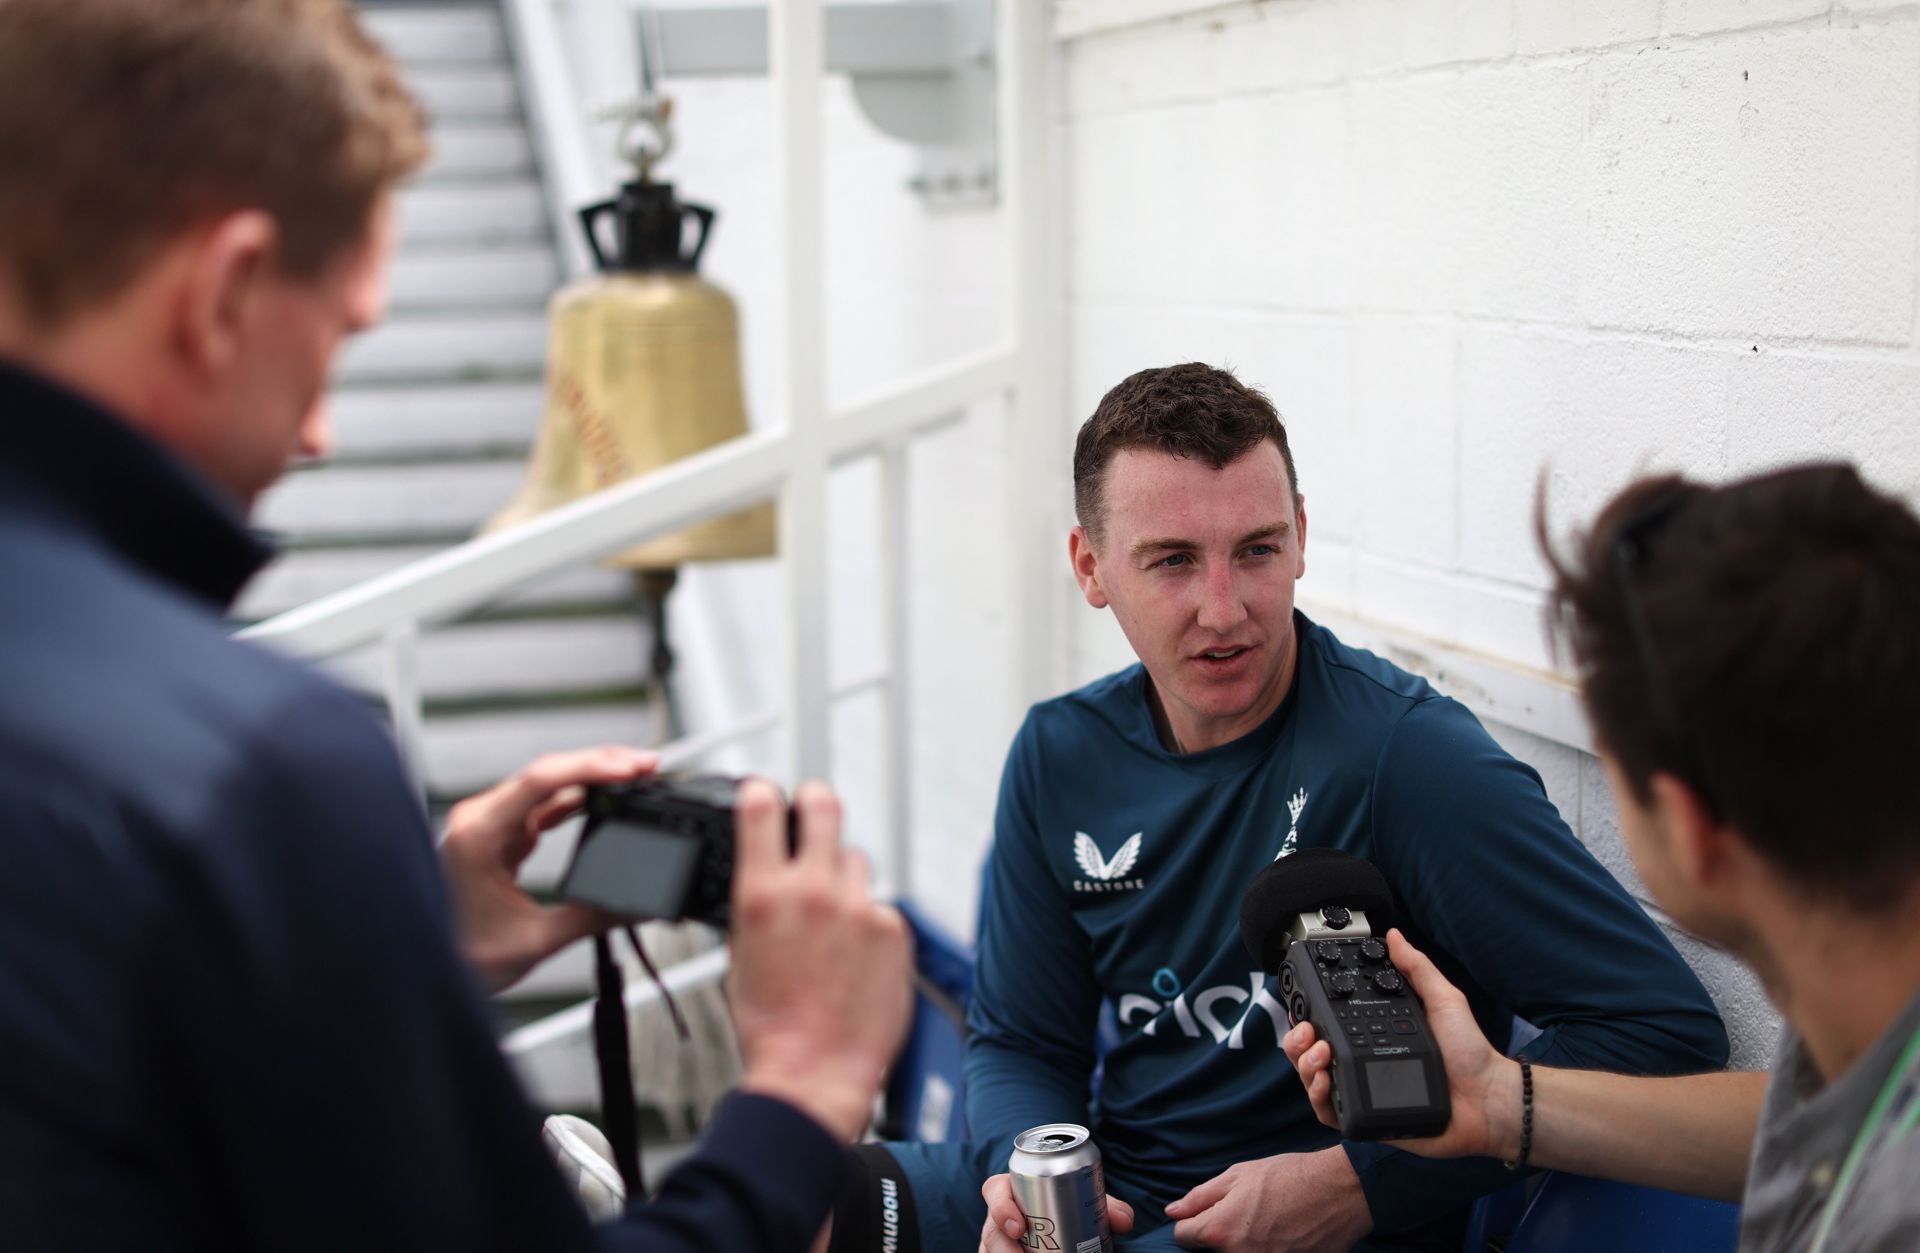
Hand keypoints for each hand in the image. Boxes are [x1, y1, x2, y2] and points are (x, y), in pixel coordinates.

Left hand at [440, 745, 656, 992]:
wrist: (418, 972)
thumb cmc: (455, 957)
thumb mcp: (533, 941)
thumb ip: (591, 918)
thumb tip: (637, 904)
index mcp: (478, 834)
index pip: (541, 781)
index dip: (590, 768)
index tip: (630, 768)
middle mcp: (480, 819)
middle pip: (549, 773)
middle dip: (601, 765)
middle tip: (646, 766)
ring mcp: (489, 824)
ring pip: (549, 785)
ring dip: (592, 779)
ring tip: (634, 777)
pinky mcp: (499, 835)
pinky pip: (544, 805)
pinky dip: (577, 799)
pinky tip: (606, 798)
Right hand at [729, 780, 912, 1140]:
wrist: (814, 1075)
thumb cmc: (771, 1028)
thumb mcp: (739, 953)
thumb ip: (758, 902)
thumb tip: (768, 873)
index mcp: (762, 893)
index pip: (762, 805)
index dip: (762, 794)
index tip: (764, 795)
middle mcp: (814, 890)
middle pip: (824, 805)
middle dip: (814, 802)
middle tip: (811, 809)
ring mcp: (860, 908)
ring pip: (854, 860)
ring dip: (841, 876)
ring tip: (831, 919)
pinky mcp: (894, 931)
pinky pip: (879, 908)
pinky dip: (867, 924)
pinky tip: (855, 959)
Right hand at [978, 1171, 1134, 1252]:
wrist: (1064, 1228)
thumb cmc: (1068, 1207)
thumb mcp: (1084, 1201)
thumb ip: (1107, 1207)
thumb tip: (1123, 1221)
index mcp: (1013, 1189)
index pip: (995, 1190)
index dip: (1001, 1208)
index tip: (1019, 1227)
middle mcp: (999, 1216)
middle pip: (991, 1231)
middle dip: (1003, 1248)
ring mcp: (996, 1241)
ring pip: (990, 1251)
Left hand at [1165, 1146, 1370, 1251]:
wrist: (1339, 1192)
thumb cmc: (1289, 1177)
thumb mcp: (1239, 1175)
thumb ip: (1200, 1196)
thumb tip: (1173, 1212)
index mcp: (1221, 1230)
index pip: (1183, 1237)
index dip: (1192, 1222)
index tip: (1208, 1212)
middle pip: (1211, 1252)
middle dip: (1219, 1235)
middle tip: (1246, 1214)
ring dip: (1243, 1244)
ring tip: (1267, 1224)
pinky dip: (1267, 1250)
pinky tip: (1281, 1235)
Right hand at [1281, 929, 1521, 1160]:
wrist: (1487, 1099)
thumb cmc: (1471, 1054)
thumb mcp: (1443, 1000)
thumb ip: (1417, 968)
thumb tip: (1395, 935)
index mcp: (1375, 1033)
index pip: (1328, 1022)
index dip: (1308, 1014)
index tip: (1305, 1004)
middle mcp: (1362, 1061)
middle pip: (1309, 1050)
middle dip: (1297, 1039)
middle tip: (1310, 1032)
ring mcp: (1362, 1089)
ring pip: (1311, 1079)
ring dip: (1304, 1063)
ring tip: (1321, 1053)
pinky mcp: (1365, 1118)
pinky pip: (1327, 1111)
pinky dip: (1317, 1096)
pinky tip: (1325, 1081)